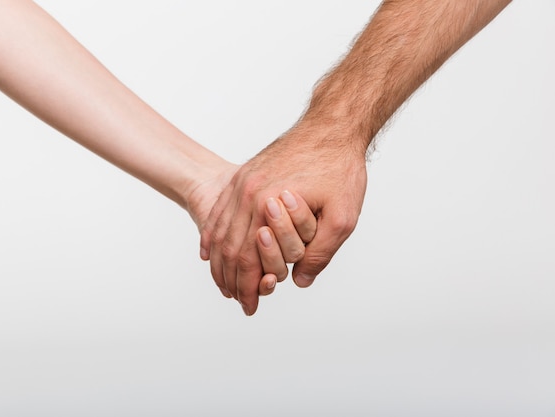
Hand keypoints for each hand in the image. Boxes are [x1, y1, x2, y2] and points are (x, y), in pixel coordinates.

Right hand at [200, 120, 367, 314]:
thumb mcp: (343, 217)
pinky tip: (211, 250)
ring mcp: (243, 182)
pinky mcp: (246, 175)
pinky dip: (213, 234)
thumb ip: (321, 253)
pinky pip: (221, 210)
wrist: (333, 126)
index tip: (250, 306)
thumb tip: (298, 281)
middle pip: (229, 247)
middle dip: (231, 279)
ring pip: (220, 229)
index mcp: (267, 204)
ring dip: (219, 260)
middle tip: (235, 300)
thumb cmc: (340, 168)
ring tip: (222, 282)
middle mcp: (247, 193)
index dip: (248, 287)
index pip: (248, 258)